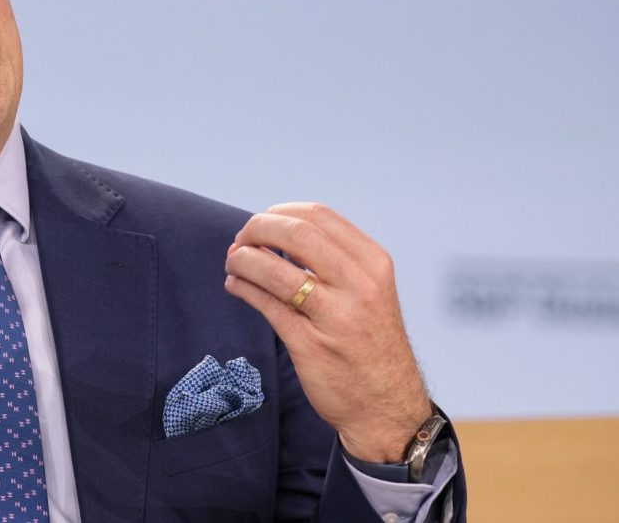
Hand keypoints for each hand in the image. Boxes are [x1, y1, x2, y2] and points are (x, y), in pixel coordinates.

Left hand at [224, 202, 431, 462]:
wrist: (388, 408)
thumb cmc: (370, 343)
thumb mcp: (369, 290)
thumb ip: (332, 259)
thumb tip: (274, 230)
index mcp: (374, 263)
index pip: (317, 215)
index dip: (278, 213)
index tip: (261, 225)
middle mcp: (360, 285)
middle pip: (294, 233)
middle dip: (255, 230)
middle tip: (240, 242)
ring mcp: (336, 316)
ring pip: (274, 268)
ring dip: (242, 259)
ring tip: (233, 263)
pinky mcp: (311, 345)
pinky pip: (265, 304)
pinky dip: (242, 287)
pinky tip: (235, 285)